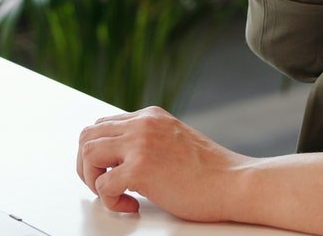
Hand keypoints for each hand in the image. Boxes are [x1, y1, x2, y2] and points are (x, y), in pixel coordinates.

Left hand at [76, 106, 251, 221]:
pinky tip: (131, 205)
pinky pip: (103, 185)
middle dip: (87, 165)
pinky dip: (110, 201)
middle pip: (87, 136)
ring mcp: (140, 144)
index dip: (98, 153)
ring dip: (93, 180)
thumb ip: (148, 141)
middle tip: (104, 186)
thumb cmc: (210, 171)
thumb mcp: (173, 141)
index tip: (107, 172)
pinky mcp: (141, 168)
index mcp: (149, 116)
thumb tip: (119, 159)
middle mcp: (142, 124)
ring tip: (115, 194)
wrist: (234, 182)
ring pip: (88, 153)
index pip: (102, 125)